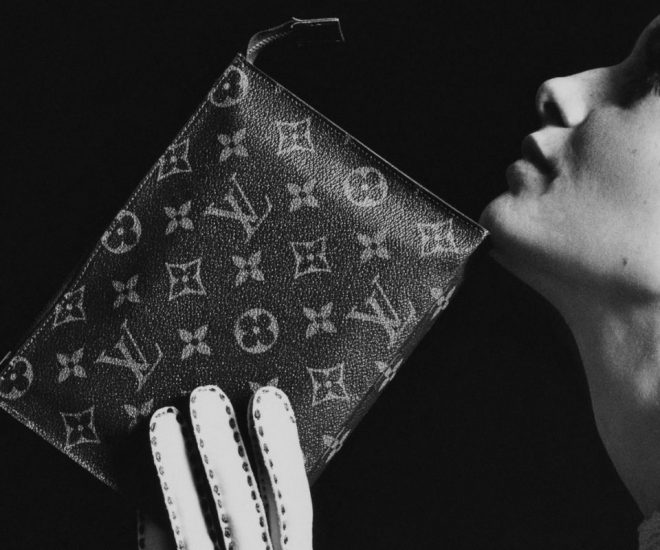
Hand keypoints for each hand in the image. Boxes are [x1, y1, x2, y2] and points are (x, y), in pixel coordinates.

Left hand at [142, 385, 312, 548]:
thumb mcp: (276, 545)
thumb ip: (272, 513)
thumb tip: (251, 441)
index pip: (293, 506)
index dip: (281, 451)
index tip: (268, 398)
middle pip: (241, 509)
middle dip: (222, 450)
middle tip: (204, 396)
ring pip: (193, 532)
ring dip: (176, 471)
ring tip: (164, 420)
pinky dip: (150, 515)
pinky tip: (140, 475)